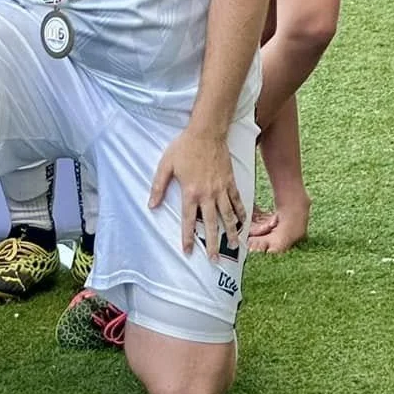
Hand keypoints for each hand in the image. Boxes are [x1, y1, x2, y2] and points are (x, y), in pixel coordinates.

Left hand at [149, 129, 244, 259]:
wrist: (206, 133)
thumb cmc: (183, 148)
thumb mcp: (165, 166)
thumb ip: (158, 187)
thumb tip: (151, 205)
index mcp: (191, 192)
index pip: (188, 220)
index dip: (188, 237)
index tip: (188, 251)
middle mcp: (208, 194)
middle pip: (211, 223)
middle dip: (213, 243)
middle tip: (215, 259)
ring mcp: (222, 189)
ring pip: (228, 216)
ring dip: (230, 232)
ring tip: (233, 246)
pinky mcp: (231, 182)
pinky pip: (237, 201)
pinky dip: (241, 213)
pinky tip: (243, 223)